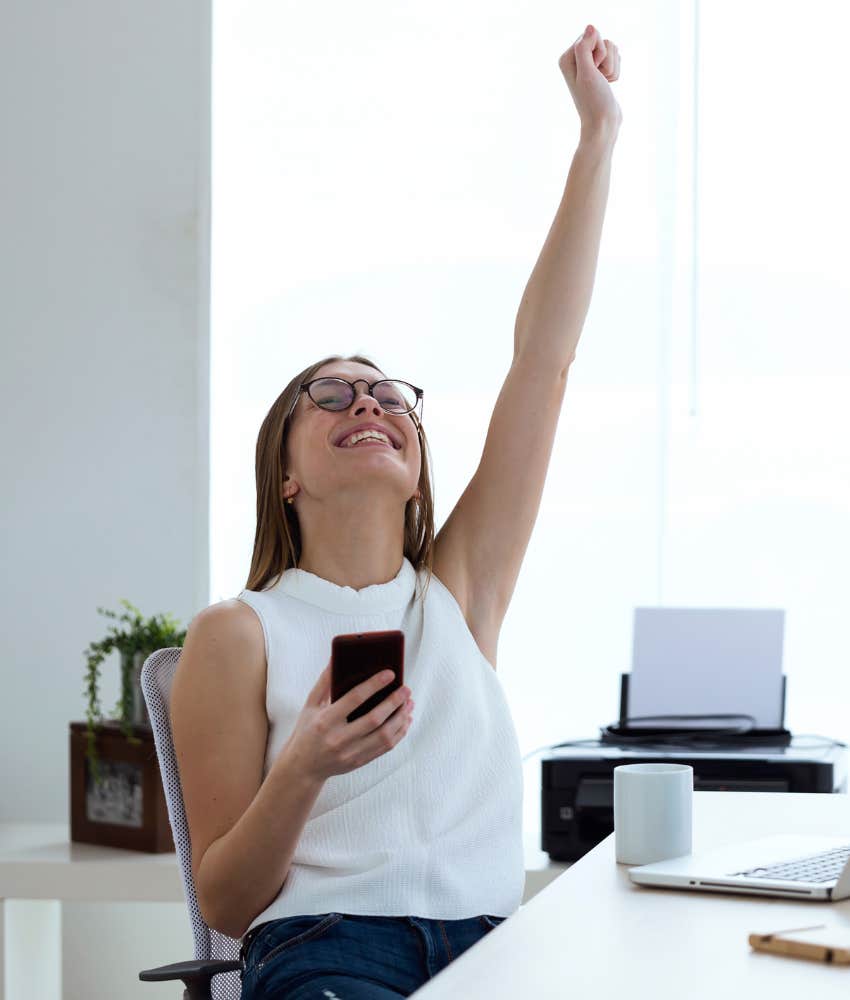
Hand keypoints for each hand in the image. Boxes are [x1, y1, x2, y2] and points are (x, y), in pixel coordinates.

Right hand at [284, 661, 414, 781]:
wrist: (303, 768)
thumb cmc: (307, 731)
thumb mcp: (310, 705)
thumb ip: (324, 682)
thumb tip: (336, 658)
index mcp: (325, 721)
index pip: (354, 699)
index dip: (374, 685)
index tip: (390, 673)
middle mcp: (339, 739)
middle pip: (374, 719)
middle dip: (394, 702)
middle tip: (406, 689)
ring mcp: (350, 753)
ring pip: (384, 735)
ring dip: (401, 717)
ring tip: (409, 702)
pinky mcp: (360, 761)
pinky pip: (385, 747)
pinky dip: (399, 732)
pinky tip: (405, 719)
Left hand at [558, 24, 621, 139]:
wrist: (603, 124)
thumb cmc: (594, 102)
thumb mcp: (587, 73)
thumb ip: (585, 48)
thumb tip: (590, 27)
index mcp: (567, 58)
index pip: (592, 35)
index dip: (599, 52)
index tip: (593, 72)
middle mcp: (576, 60)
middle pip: (603, 41)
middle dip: (607, 60)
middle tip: (599, 78)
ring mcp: (588, 65)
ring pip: (612, 49)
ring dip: (612, 68)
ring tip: (604, 83)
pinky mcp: (600, 71)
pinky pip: (615, 59)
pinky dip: (615, 72)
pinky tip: (608, 84)